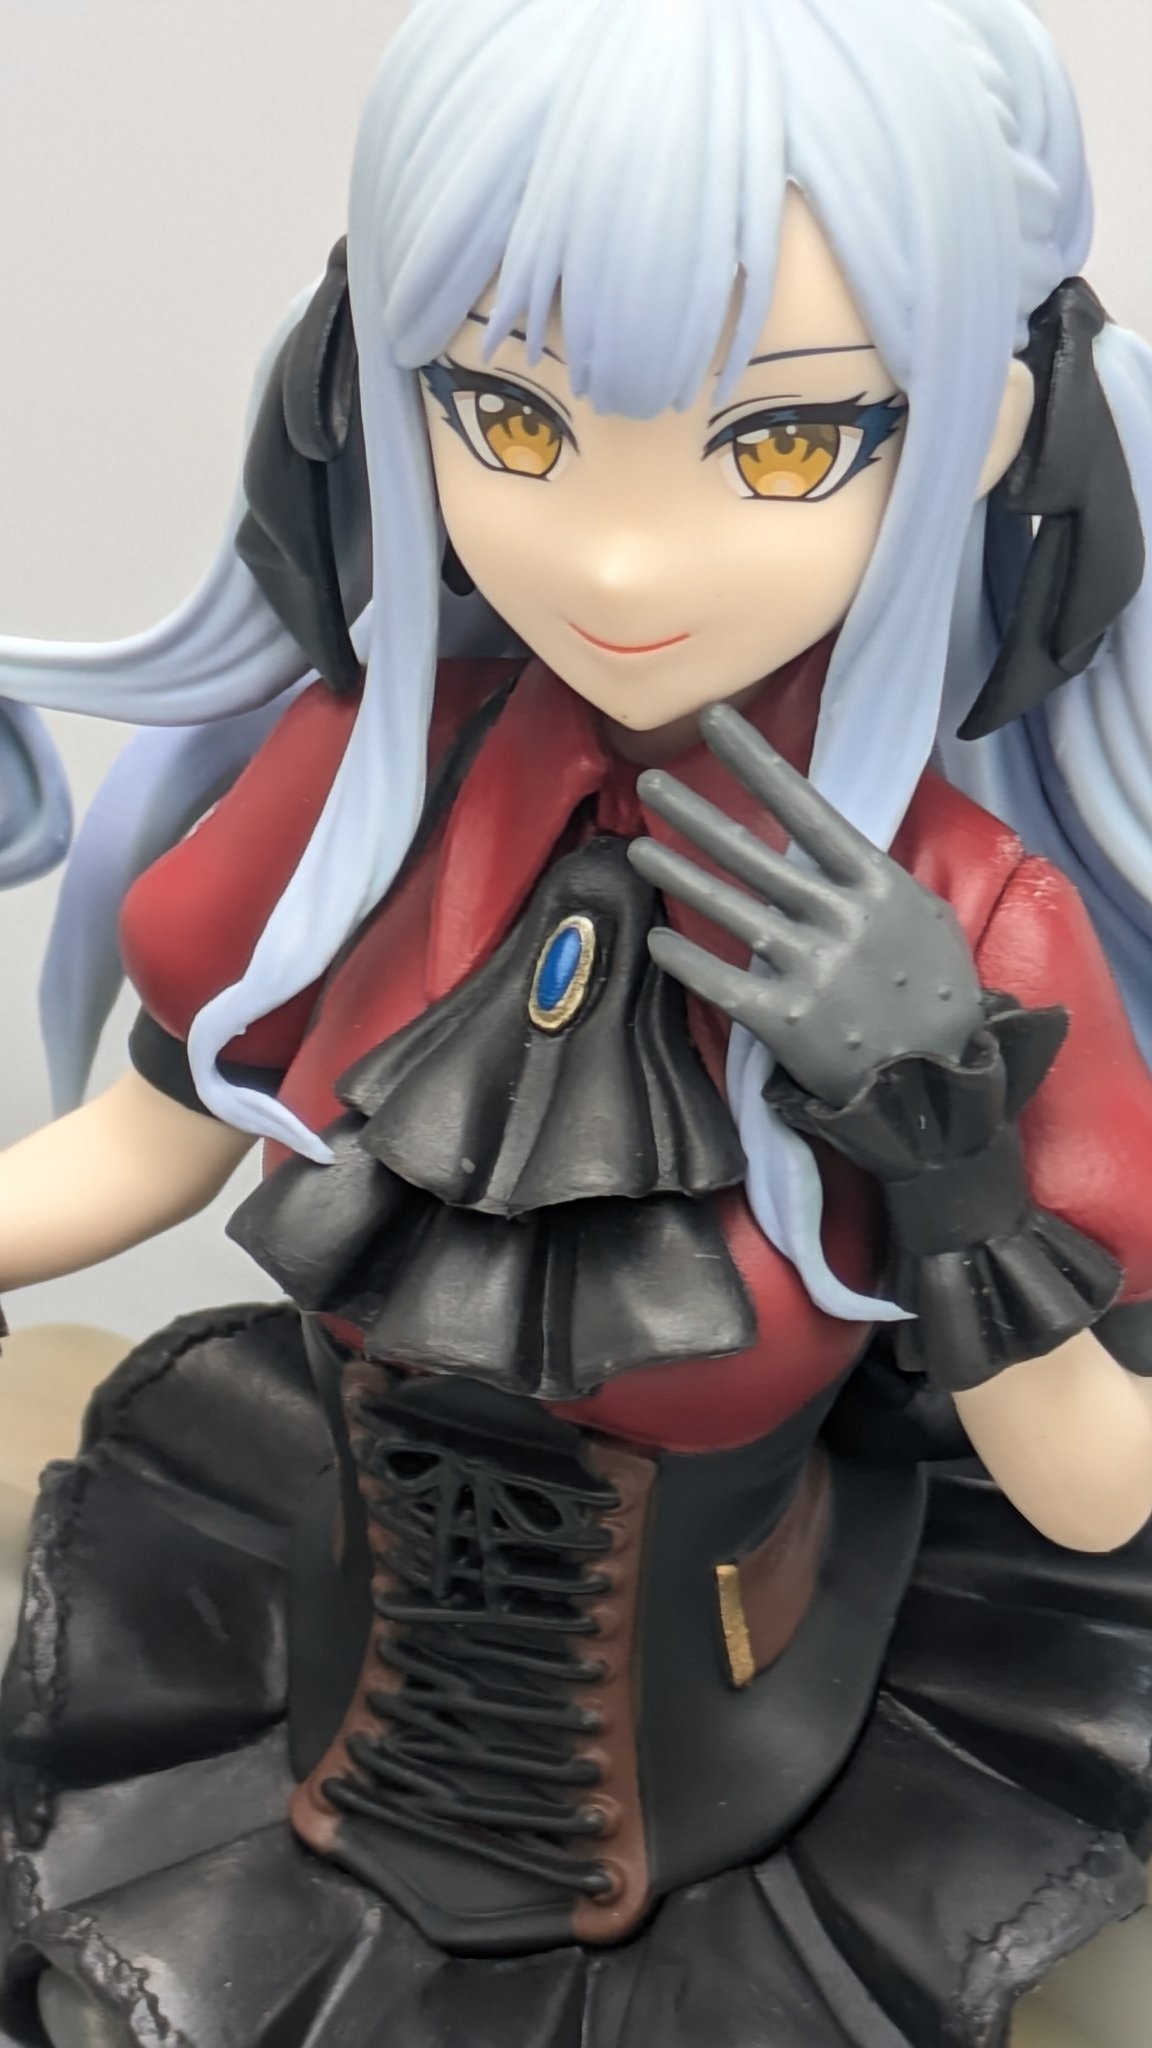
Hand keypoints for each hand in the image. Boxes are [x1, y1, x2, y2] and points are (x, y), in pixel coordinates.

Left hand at [627, 703, 982, 1108]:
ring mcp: (808, 970)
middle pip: (754, 853)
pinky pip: (721, 981)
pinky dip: (686, 960)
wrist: (940, 1087)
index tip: (716, 721)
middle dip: (697, 813)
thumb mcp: (924, 920)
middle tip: (651, 780)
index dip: (756, 762)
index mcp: (878, 885)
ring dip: (679, 873)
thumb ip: (873, 882)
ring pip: (728, 908)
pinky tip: (659, 941)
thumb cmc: (938, 996)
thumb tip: (826, 844)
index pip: (807, 809)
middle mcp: (838, 920)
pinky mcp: (784, 1020)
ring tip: (641, 846)